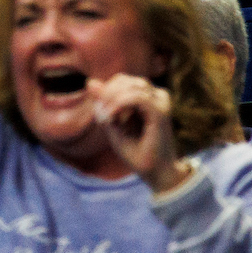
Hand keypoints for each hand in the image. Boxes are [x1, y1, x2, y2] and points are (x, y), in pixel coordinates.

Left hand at [89, 72, 184, 191]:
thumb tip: (90, 81)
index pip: (121, 80)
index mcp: (145, 99)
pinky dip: (119, 104)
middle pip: (125, 79)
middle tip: (100, 116)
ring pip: (132, 85)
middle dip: (107, 94)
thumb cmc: (134, 151)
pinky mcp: (161, 113)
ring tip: (105, 120)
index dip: (106, 91)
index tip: (99, 114)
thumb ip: (102, 103)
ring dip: (112, 100)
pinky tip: (111, 120)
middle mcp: (155, 98)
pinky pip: (138, 97)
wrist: (154, 173)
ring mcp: (160, 104)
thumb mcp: (111, 124)